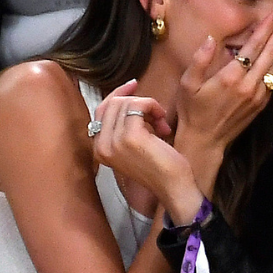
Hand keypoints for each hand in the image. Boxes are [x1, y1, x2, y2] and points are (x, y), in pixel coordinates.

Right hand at [92, 80, 195, 212]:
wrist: (173, 188)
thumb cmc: (159, 168)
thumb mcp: (133, 145)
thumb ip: (122, 127)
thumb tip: (125, 98)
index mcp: (99, 148)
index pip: (101, 110)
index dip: (118, 94)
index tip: (134, 85)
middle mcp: (101, 146)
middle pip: (113, 103)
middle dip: (138, 103)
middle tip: (158, 116)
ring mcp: (113, 141)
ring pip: (126, 102)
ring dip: (149, 106)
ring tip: (162, 124)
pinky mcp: (130, 136)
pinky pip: (138, 105)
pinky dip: (153, 107)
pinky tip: (164, 125)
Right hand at [175, 6, 272, 154]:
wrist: (205, 141)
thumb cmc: (193, 110)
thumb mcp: (188, 84)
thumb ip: (200, 60)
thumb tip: (212, 39)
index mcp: (231, 78)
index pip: (253, 47)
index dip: (266, 28)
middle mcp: (249, 85)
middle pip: (271, 52)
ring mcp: (259, 94)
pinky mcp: (263, 101)